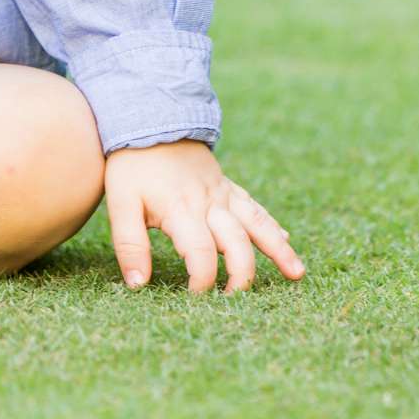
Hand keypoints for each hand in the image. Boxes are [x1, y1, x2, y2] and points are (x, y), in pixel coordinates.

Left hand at [104, 139, 305, 293]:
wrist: (149, 117)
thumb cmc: (131, 164)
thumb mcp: (119, 203)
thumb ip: (129, 245)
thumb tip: (138, 284)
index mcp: (182, 210)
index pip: (201, 254)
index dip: (202, 280)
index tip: (195, 298)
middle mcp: (210, 203)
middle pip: (237, 244)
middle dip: (243, 275)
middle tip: (239, 301)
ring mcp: (223, 193)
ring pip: (257, 223)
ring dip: (279, 249)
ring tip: (298, 274)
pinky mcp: (226, 185)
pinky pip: (254, 207)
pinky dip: (271, 225)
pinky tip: (285, 238)